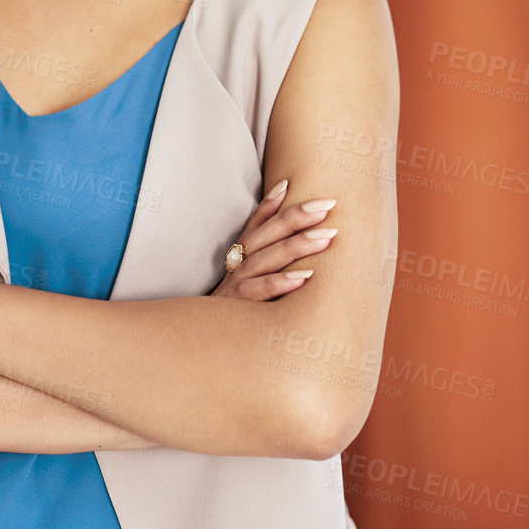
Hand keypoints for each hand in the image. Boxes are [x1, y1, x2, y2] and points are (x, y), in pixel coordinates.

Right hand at [210, 180, 337, 300]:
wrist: (201, 343)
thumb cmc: (232, 311)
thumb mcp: (244, 283)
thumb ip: (263, 261)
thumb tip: (293, 243)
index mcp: (239, 257)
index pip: (256, 224)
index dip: (273, 204)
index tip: (293, 185)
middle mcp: (237, 266)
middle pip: (267, 235)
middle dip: (297, 217)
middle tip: (327, 204)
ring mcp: (236, 285)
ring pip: (266, 259)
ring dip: (296, 245)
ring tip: (327, 235)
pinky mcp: (238, 307)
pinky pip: (260, 292)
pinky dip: (280, 283)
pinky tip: (304, 278)